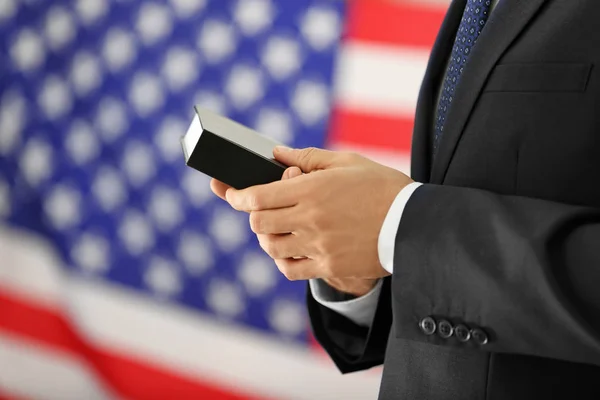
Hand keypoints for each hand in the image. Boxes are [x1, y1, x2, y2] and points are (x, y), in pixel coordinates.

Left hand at [220, 147, 413, 284]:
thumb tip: (277, 154)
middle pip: (258, 223)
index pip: (258, 196)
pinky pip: (291, 269)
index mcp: (313, 189)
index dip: (238, 195)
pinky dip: (283, 260)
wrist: (414, 223)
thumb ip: (308, 157)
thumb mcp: (347, 162)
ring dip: (268, 236)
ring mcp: (319, 245)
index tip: (232, 193)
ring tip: (280, 227)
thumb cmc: (382, 187)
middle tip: (263, 209)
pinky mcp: (329, 265)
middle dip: (254, 214)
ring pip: (271, 247)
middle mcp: (311, 219)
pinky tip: (291, 249)